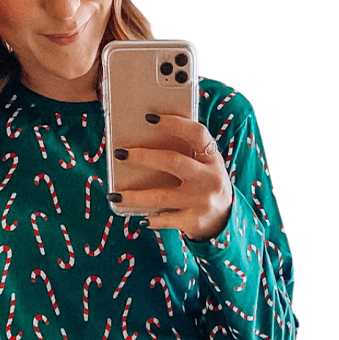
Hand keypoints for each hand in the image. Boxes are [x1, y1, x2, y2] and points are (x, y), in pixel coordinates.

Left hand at [108, 113, 232, 240]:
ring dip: (135, 195)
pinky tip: (140, 218)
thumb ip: (188, 154)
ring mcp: (201, 200)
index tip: (149, 118)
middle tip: (121, 154)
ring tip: (114, 194)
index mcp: (212, 159)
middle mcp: (209, 178)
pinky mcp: (193, 220)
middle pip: (173, 161)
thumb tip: (147, 139)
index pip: (196, 133)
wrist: (225, 221)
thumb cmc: (206, 187)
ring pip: (162, 195)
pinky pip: (166, 219)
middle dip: (144, 157)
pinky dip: (152, 219)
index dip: (174, 123)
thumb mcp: (206, 167)